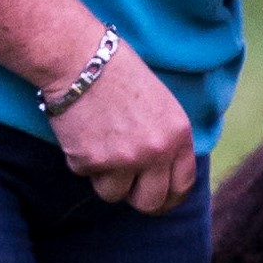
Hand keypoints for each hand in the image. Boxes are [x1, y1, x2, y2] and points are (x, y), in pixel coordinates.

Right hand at [48, 40, 197, 213]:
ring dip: (105, 177)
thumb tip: (163, 174)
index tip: (159, 198)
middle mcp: (156, 151)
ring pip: (114, 194)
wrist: (79, 59)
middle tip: (126, 186)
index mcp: (179, 135)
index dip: (169, 197)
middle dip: (136, 197)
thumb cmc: (119, 74)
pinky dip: (81, 159)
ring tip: (99, 144)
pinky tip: (82, 132)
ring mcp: (124, 159)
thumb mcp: (161, 105)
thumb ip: (167, 139)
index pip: (183, 185)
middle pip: (150, 203)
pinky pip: (86, 175)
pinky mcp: (91, 162)